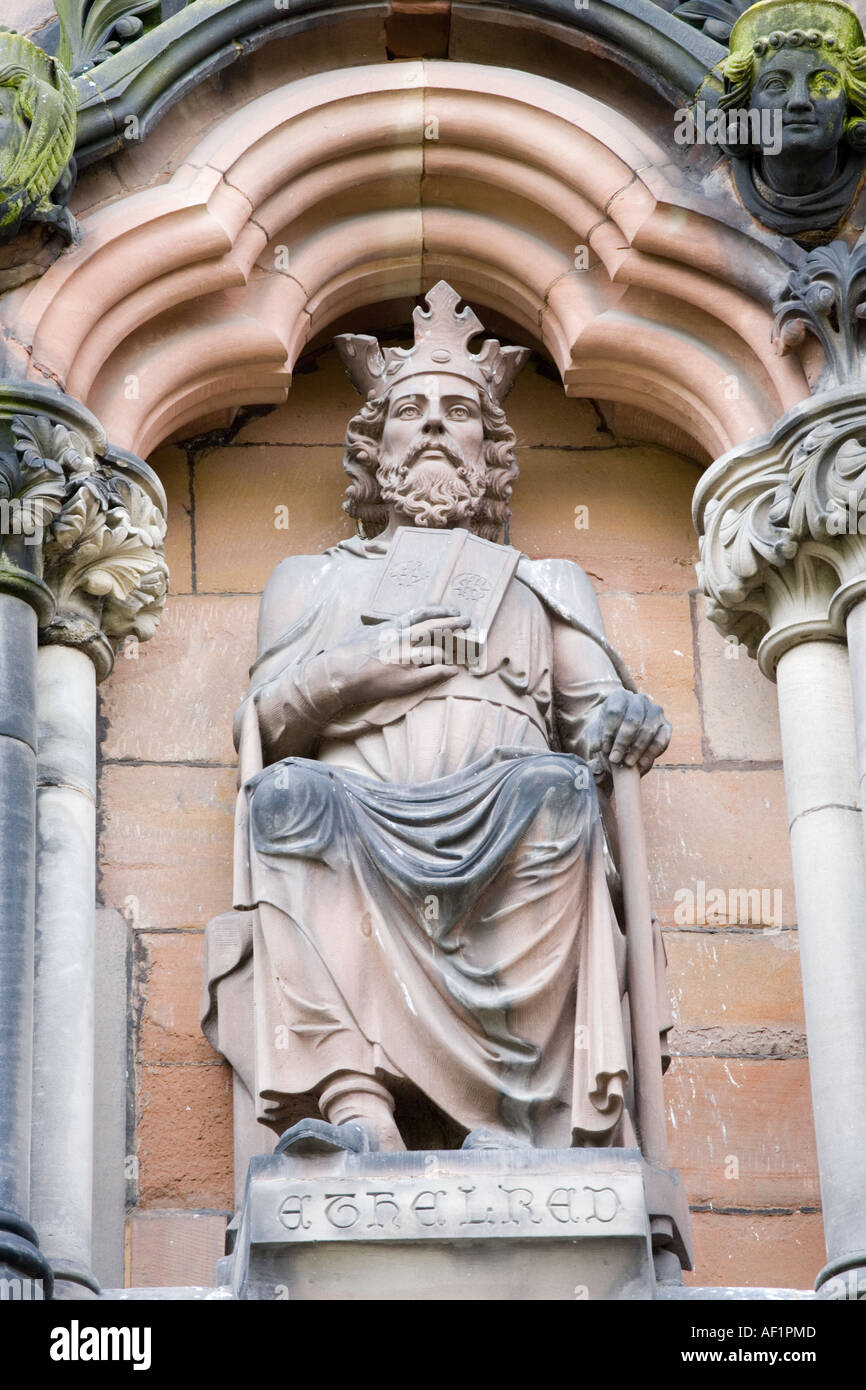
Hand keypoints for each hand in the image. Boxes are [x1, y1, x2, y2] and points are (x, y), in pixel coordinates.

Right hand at [316, 605, 470, 709]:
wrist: (337, 674)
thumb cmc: (344, 652)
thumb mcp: (362, 630)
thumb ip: (378, 626)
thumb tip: (385, 624)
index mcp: (391, 626)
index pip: (422, 613)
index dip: (441, 611)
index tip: (453, 611)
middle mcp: (402, 639)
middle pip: (436, 628)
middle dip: (455, 624)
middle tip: (468, 622)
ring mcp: (406, 660)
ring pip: (438, 652)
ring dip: (448, 653)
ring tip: (455, 654)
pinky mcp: (407, 680)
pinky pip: (435, 673)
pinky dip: (447, 671)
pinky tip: (453, 671)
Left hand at [581, 690, 670, 776]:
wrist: (624, 729)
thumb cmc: (609, 728)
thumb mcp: (597, 731)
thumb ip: (595, 738)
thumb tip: (595, 747)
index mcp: (620, 696)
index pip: (615, 711)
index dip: (609, 732)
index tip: (604, 748)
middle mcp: (640, 700)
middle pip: (633, 720)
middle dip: (622, 743)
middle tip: (615, 759)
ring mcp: (655, 711)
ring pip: (648, 730)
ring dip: (637, 750)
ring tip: (627, 764)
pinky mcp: (666, 725)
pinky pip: (662, 739)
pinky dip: (652, 753)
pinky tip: (642, 764)